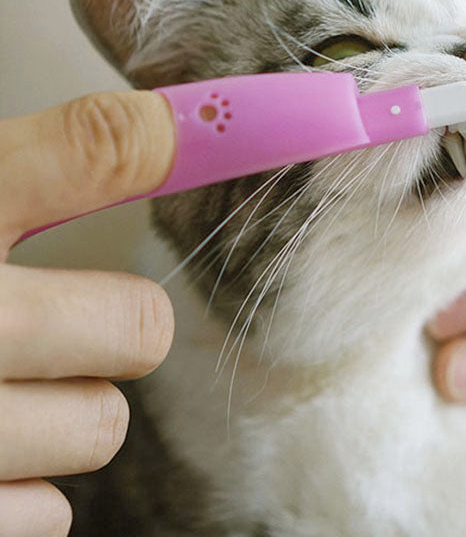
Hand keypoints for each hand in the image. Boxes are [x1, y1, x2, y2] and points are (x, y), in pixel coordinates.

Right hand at [0, 92, 176, 536]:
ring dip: (63, 411)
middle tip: (47, 321)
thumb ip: (46, 163)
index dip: (204, 125)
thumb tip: (164, 129)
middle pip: (134, 329)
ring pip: (97, 428)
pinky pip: (46, 515)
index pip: (96, 146)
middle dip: (111, 328)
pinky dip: (21, 489)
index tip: (296, 111)